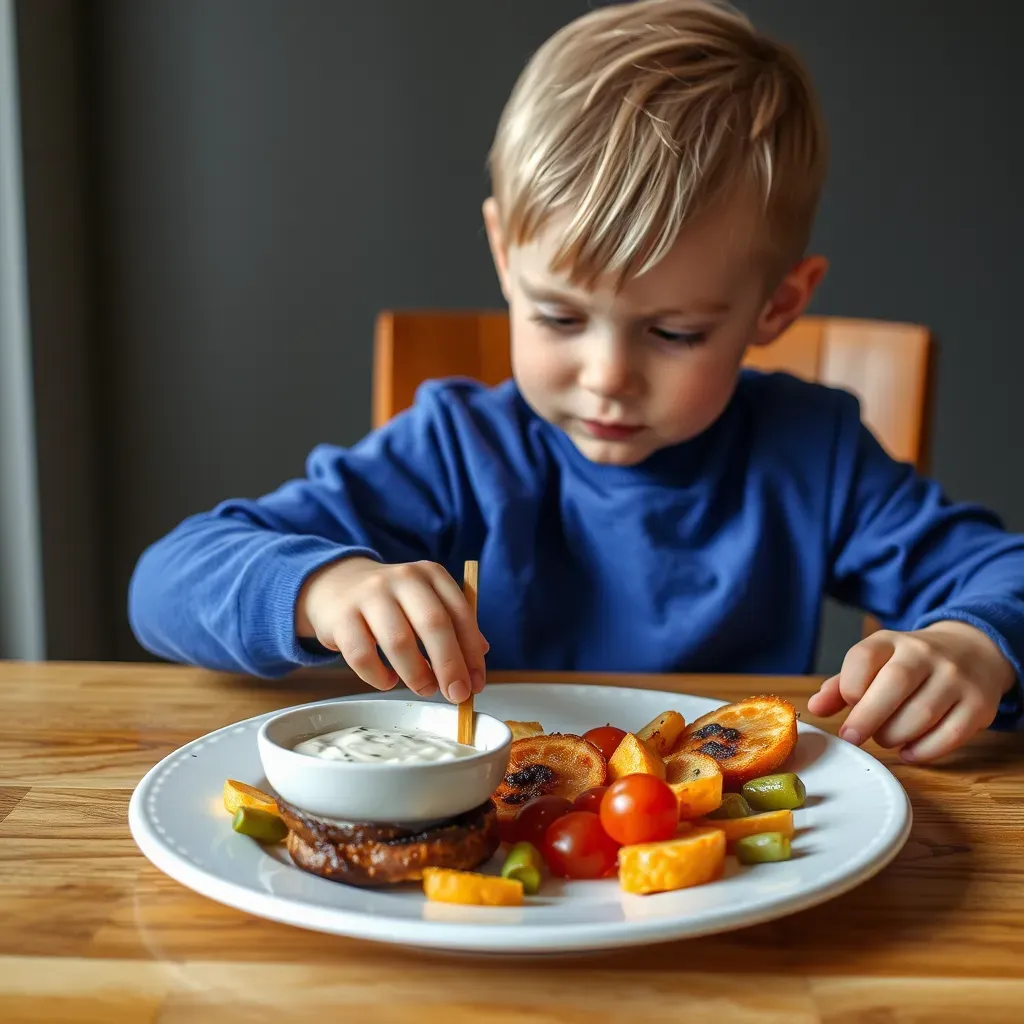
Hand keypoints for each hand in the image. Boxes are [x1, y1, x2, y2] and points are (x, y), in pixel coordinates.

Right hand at [296, 557, 487, 703]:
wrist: (337, 585)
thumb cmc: (392, 602)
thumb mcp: (426, 601)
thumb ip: (453, 625)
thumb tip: (478, 659)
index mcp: (431, 574)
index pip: (460, 613)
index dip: (471, 652)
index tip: (477, 683)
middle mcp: (402, 578)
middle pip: (434, 624)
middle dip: (450, 666)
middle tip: (456, 695)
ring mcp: (369, 595)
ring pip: (399, 642)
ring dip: (417, 675)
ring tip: (424, 688)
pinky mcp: (341, 617)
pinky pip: (363, 656)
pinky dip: (380, 677)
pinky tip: (388, 681)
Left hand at [807, 621, 1014, 761]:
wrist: (972, 652)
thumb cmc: (910, 665)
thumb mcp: (875, 663)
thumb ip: (842, 685)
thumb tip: (814, 708)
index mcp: (892, 641)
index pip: (864, 656)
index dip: (849, 684)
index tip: (847, 704)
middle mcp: (925, 654)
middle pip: (894, 683)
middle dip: (867, 717)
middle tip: (852, 737)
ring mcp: (956, 679)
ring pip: (921, 713)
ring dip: (894, 735)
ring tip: (884, 738)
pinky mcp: (979, 705)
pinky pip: (950, 735)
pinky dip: (924, 751)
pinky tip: (908, 752)